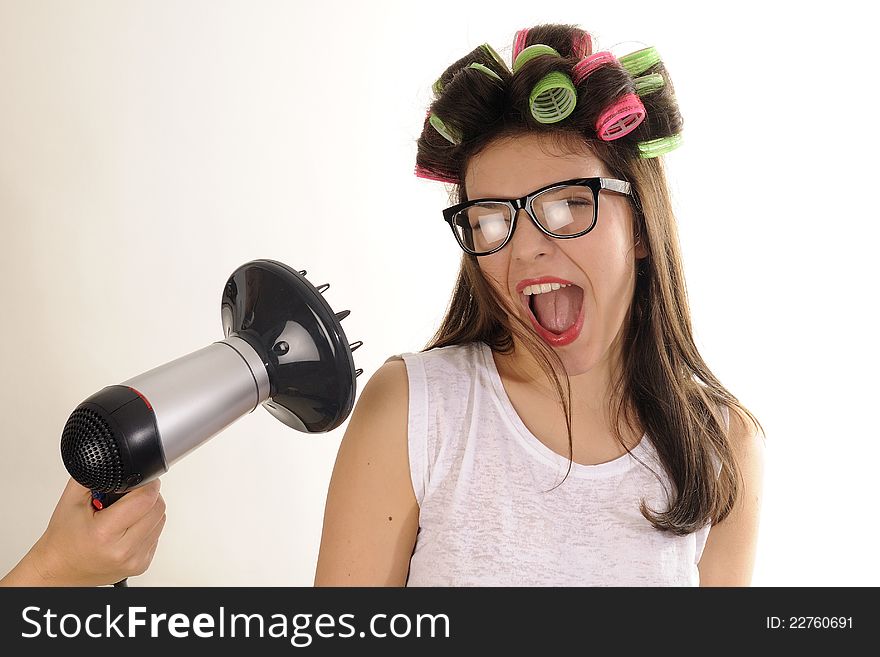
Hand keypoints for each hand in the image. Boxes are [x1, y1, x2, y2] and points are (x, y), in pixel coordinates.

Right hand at [1, 477, 166, 586]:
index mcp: (105, 533)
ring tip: (125, 512)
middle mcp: (123, 550)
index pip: (145, 499)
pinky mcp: (142, 565)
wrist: (57, 571)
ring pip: (161, 521)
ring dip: (149, 511)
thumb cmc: (62, 540)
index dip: (147, 483)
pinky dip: (147, 526)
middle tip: (129, 494)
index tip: (140, 479)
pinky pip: (156, 535)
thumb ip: (91, 477)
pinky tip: (127, 527)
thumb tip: (111, 460)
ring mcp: (135, 560)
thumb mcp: (70, 502)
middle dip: (148, 495)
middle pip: (158, 508)